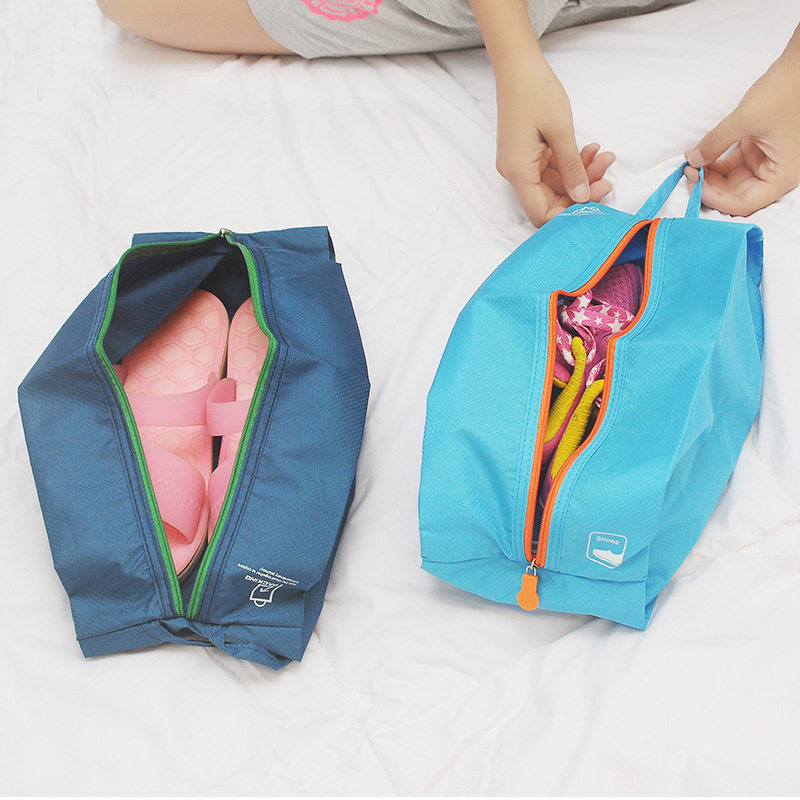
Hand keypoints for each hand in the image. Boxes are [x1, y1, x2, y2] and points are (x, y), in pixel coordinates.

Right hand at [495, 59, 614, 226]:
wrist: (518, 66)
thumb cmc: (536, 92)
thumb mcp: (561, 131)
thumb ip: (572, 168)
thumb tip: (582, 198)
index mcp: (518, 172)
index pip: (541, 213)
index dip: (567, 214)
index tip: (594, 199)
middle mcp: (516, 173)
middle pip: (550, 201)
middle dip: (581, 191)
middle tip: (608, 176)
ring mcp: (522, 165)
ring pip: (556, 185)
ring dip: (582, 174)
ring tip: (604, 156)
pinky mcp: (529, 155)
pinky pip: (553, 170)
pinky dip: (572, 163)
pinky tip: (591, 149)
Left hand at [684, 55, 799, 215]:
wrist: (798, 66)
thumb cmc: (783, 91)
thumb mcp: (745, 119)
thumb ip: (716, 142)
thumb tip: (693, 160)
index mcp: (781, 176)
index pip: (744, 203)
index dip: (716, 198)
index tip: (695, 184)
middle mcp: (774, 175)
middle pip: (735, 195)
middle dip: (709, 186)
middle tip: (687, 172)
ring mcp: (764, 164)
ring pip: (730, 181)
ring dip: (708, 174)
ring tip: (690, 160)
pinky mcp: (756, 152)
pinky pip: (730, 166)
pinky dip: (713, 162)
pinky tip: (696, 154)